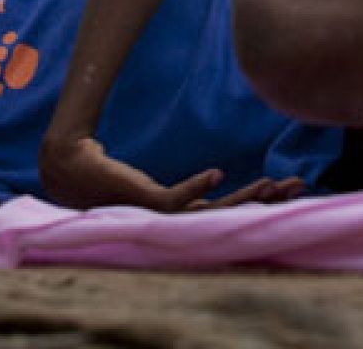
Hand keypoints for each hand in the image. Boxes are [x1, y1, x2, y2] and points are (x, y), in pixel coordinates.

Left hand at [39, 132, 304, 212]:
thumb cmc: (98, 164)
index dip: (256, 199)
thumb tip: (189, 146)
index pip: (224, 211)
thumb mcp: (142, 175)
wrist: (65, 161)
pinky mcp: (142, 201)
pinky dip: (196, 188)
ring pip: (210, 213)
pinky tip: (216, 173)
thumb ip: (167, 167)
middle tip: (297, 186)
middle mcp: (170, 217)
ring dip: (243, 197)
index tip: (286, 183)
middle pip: (229, 215)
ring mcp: (157, 213)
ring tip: (273, 183)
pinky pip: (176, 200)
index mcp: (175, 210)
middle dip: (265, 201)